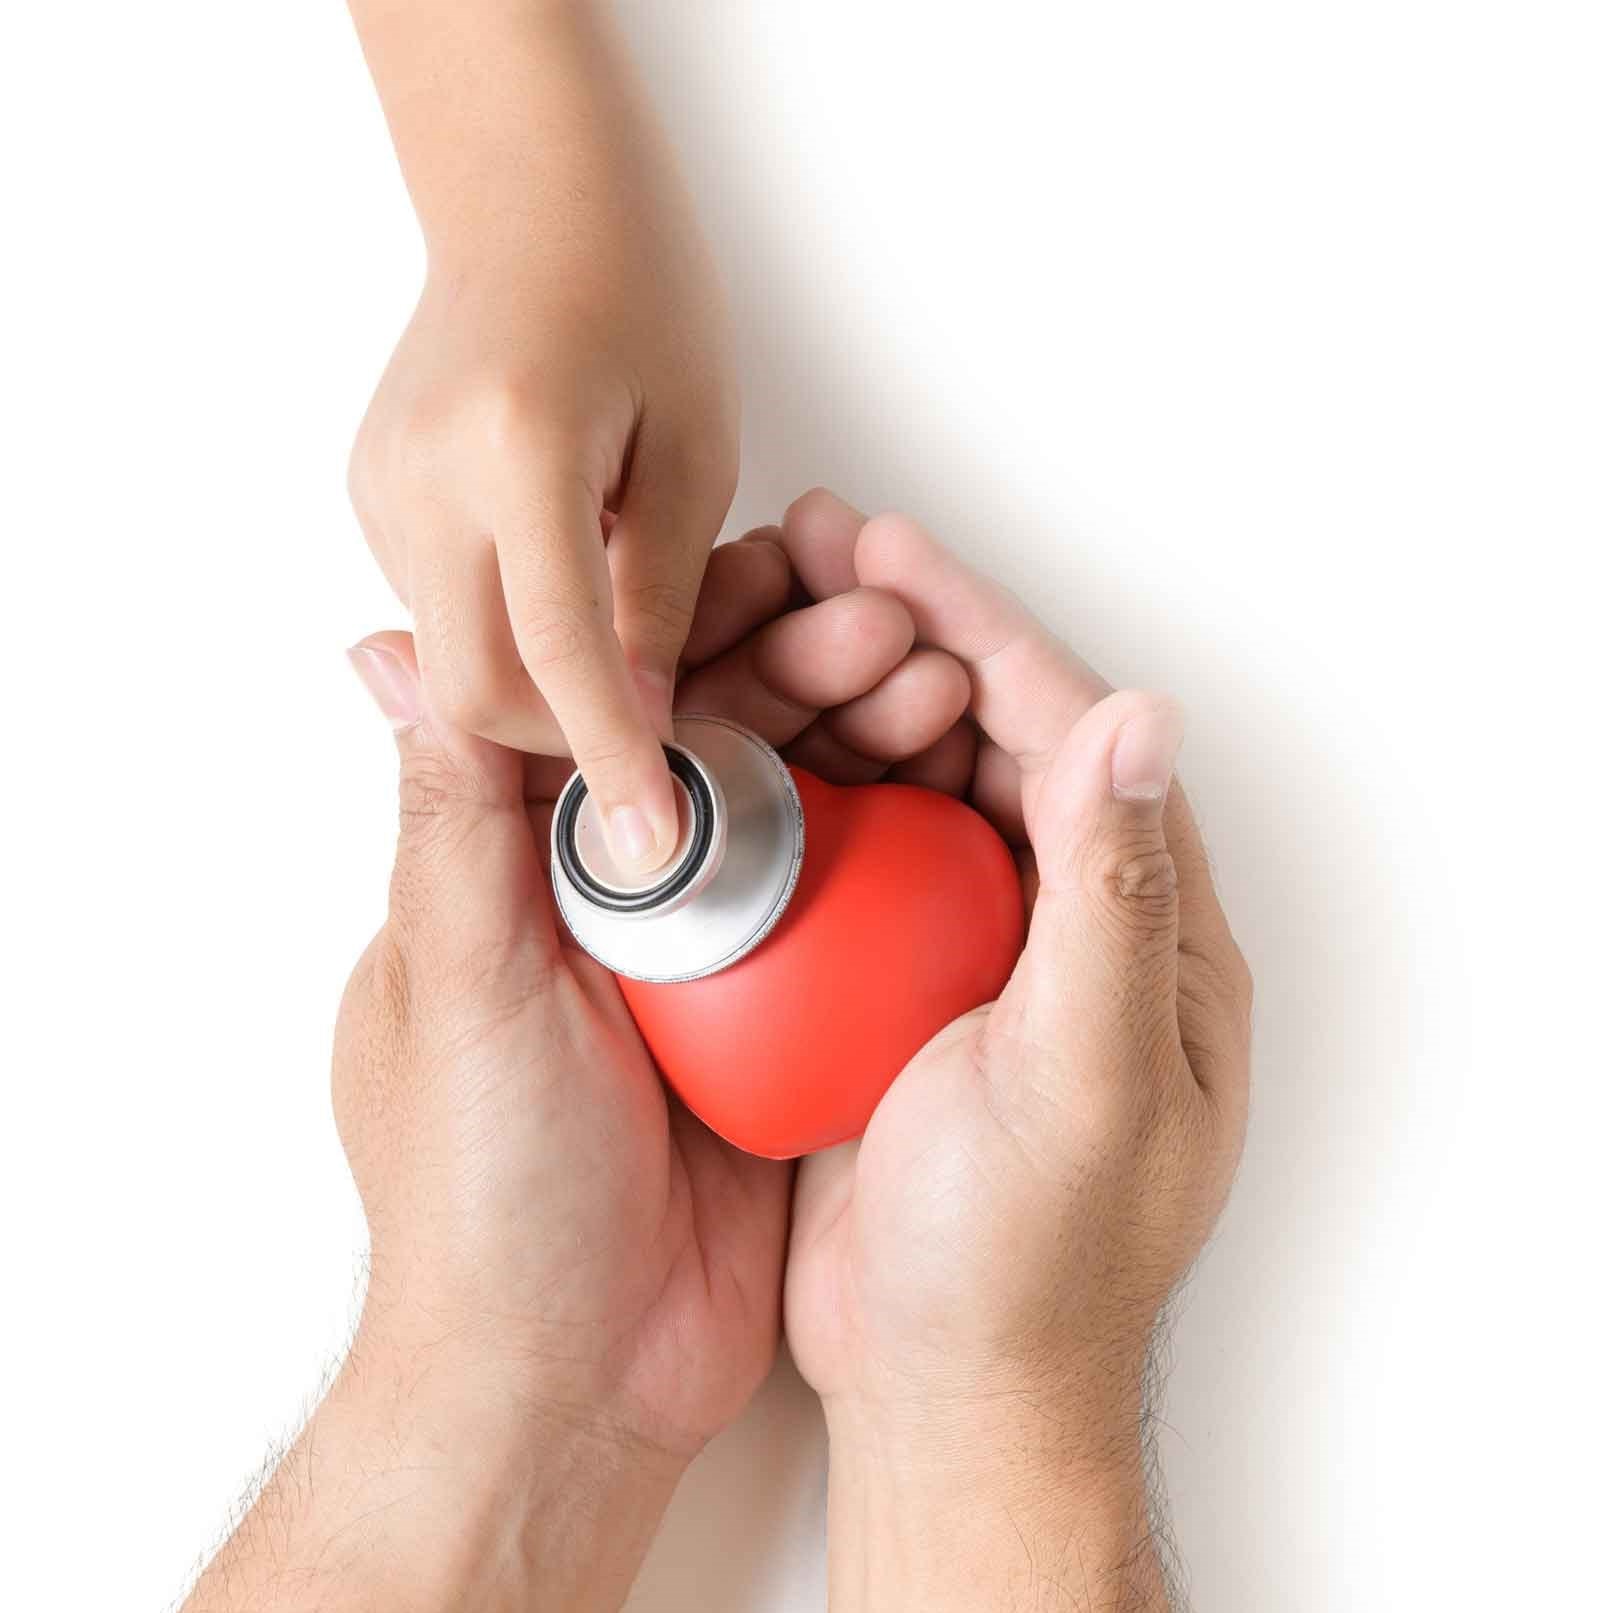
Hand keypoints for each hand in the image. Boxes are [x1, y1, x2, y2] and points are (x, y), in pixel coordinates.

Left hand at [332, 535, 972, 1469]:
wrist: (572, 1385)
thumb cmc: (485, 1200)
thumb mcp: (457, 988)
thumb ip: (454, 819)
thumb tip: (401, 647)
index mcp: (524, 876)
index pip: (617, 707)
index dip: (705, 628)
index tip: (795, 568)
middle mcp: (621, 910)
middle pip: (729, 750)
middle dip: (813, 672)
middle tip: (900, 627)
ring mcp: (711, 975)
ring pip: (804, 822)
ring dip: (872, 748)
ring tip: (946, 686)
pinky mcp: (783, 1038)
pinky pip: (852, 925)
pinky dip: (904, 860)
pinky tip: (965, 804)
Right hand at [348, 0, 735, 877]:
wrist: (533, 203)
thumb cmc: (642, 305)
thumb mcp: (694, 458)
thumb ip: (662, 599)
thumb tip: (641, 726)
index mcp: (519, 449)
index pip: (561, 651)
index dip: (613, 760)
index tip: (653, 847)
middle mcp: (423, 473)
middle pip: (476, 688)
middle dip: (566, 742)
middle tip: (654, 741)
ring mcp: (380, 484)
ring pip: (454, 662)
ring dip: (541, 688)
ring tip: (624, 648)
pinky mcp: (368, 492)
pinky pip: (441, 612)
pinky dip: (508, 634)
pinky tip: (562, 585)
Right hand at [772, 494, 1254, 1462]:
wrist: (951, 1398)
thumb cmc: (1029, 1263)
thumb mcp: (1083, 1076)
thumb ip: (1113, 900)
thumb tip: (1142, 720)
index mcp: (1149, 937)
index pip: (1072, 740)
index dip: (984, 631)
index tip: (891, 551)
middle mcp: (1074, 936)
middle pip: (995, 741)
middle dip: (910, 635)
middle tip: (812, 546)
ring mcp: (984, 969)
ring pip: (920, 793)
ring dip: (849, 701)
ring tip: (764, 617)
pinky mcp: (906, 1009)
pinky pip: (859, 869)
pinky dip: (807, 798)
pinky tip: (741, 753)